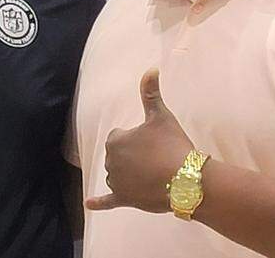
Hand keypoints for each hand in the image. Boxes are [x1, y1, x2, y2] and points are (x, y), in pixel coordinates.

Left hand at [85, 68, 194, 212]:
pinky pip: (107, 201)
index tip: (151, 140)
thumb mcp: (161, 116)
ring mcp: (116, 182)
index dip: (134, 137)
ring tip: (150, 173)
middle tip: (155, 156)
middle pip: (116, 155)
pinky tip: (89, 205)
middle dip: (131, 155)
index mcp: (115, 141)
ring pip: (116, 175)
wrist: (185, 180)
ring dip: (126, 174)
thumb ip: (151, 93)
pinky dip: (98, 203)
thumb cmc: (171, 145)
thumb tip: (151, 69)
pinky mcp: (124, 199)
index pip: (117, 135)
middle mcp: (110, 162)